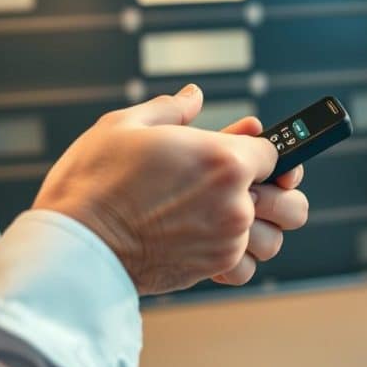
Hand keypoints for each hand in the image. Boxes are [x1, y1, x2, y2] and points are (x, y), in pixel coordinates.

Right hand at [32, 84, 277, 295]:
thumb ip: (171, 108)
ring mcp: (226, 240)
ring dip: (261, 226)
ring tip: (231, 213)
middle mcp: (234, 202)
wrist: (74, 244)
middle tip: (255, 184)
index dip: (260, 146)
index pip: (274, 151)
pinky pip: (246, 268)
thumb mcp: (126, 125)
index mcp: (223, 159)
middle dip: (279, 191)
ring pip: (274, 239)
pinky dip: (238, 258)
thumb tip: (193, 97)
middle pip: (291, 202)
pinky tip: (216, 241)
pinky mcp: (210, 269)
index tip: (248, 145)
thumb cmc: (93, 182)